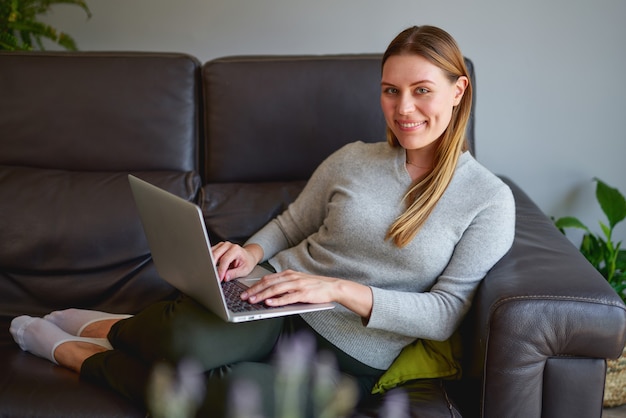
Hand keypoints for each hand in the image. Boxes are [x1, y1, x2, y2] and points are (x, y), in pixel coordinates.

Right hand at [211, 242, 262, 281]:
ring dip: (210, 264)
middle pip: (215, 255)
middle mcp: (228, 245)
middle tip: (213, 277)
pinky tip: (210, 268)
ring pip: (211, 254)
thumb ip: (234, 274)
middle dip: (212, 267)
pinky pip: (210, 254)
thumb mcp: (244, 270)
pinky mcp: (218, 248)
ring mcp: (222, 246)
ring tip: (211, 273)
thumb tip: (225, 277)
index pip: (225, 260)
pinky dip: (209, 261)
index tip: (219, 278)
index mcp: (236, 249)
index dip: (221, 270)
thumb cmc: (247, 262)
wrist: (249, 256)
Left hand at [241, 270, 373, 318]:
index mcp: (288, 274)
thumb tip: (268, 291)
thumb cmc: (314, 286)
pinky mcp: (304, 294)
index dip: (254, 285)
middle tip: (243, 297)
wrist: (332, 286)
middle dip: (254, 290)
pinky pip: (288, 297)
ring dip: (262, 295)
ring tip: (252, 300)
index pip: (267, 279)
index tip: (244, 291)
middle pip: (268, 283)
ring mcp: (297, 285)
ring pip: (275, 290)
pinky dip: (277, 300)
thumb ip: (284, 285)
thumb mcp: (297, 282)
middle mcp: (291, 277)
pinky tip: (269, 303)